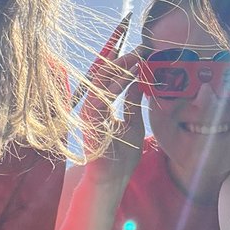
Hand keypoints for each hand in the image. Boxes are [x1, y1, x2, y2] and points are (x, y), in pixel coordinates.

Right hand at [81, 52, 143, 180]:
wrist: (112, 180)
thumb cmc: (122, 155)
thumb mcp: (134, 123)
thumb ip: (133, 103)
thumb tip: (138, 81)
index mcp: (101, 107)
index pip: (109, 79)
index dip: (123, 65)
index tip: (139, 53)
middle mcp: (93, 107)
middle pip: (103, 76)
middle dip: (121, 61)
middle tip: (139, 49)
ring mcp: (90, 114)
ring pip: (100, 83)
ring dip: (119, 69)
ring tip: (135, 58)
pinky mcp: (91, 122)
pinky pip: (101, 98)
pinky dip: (115, 85)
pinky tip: (129, 76)